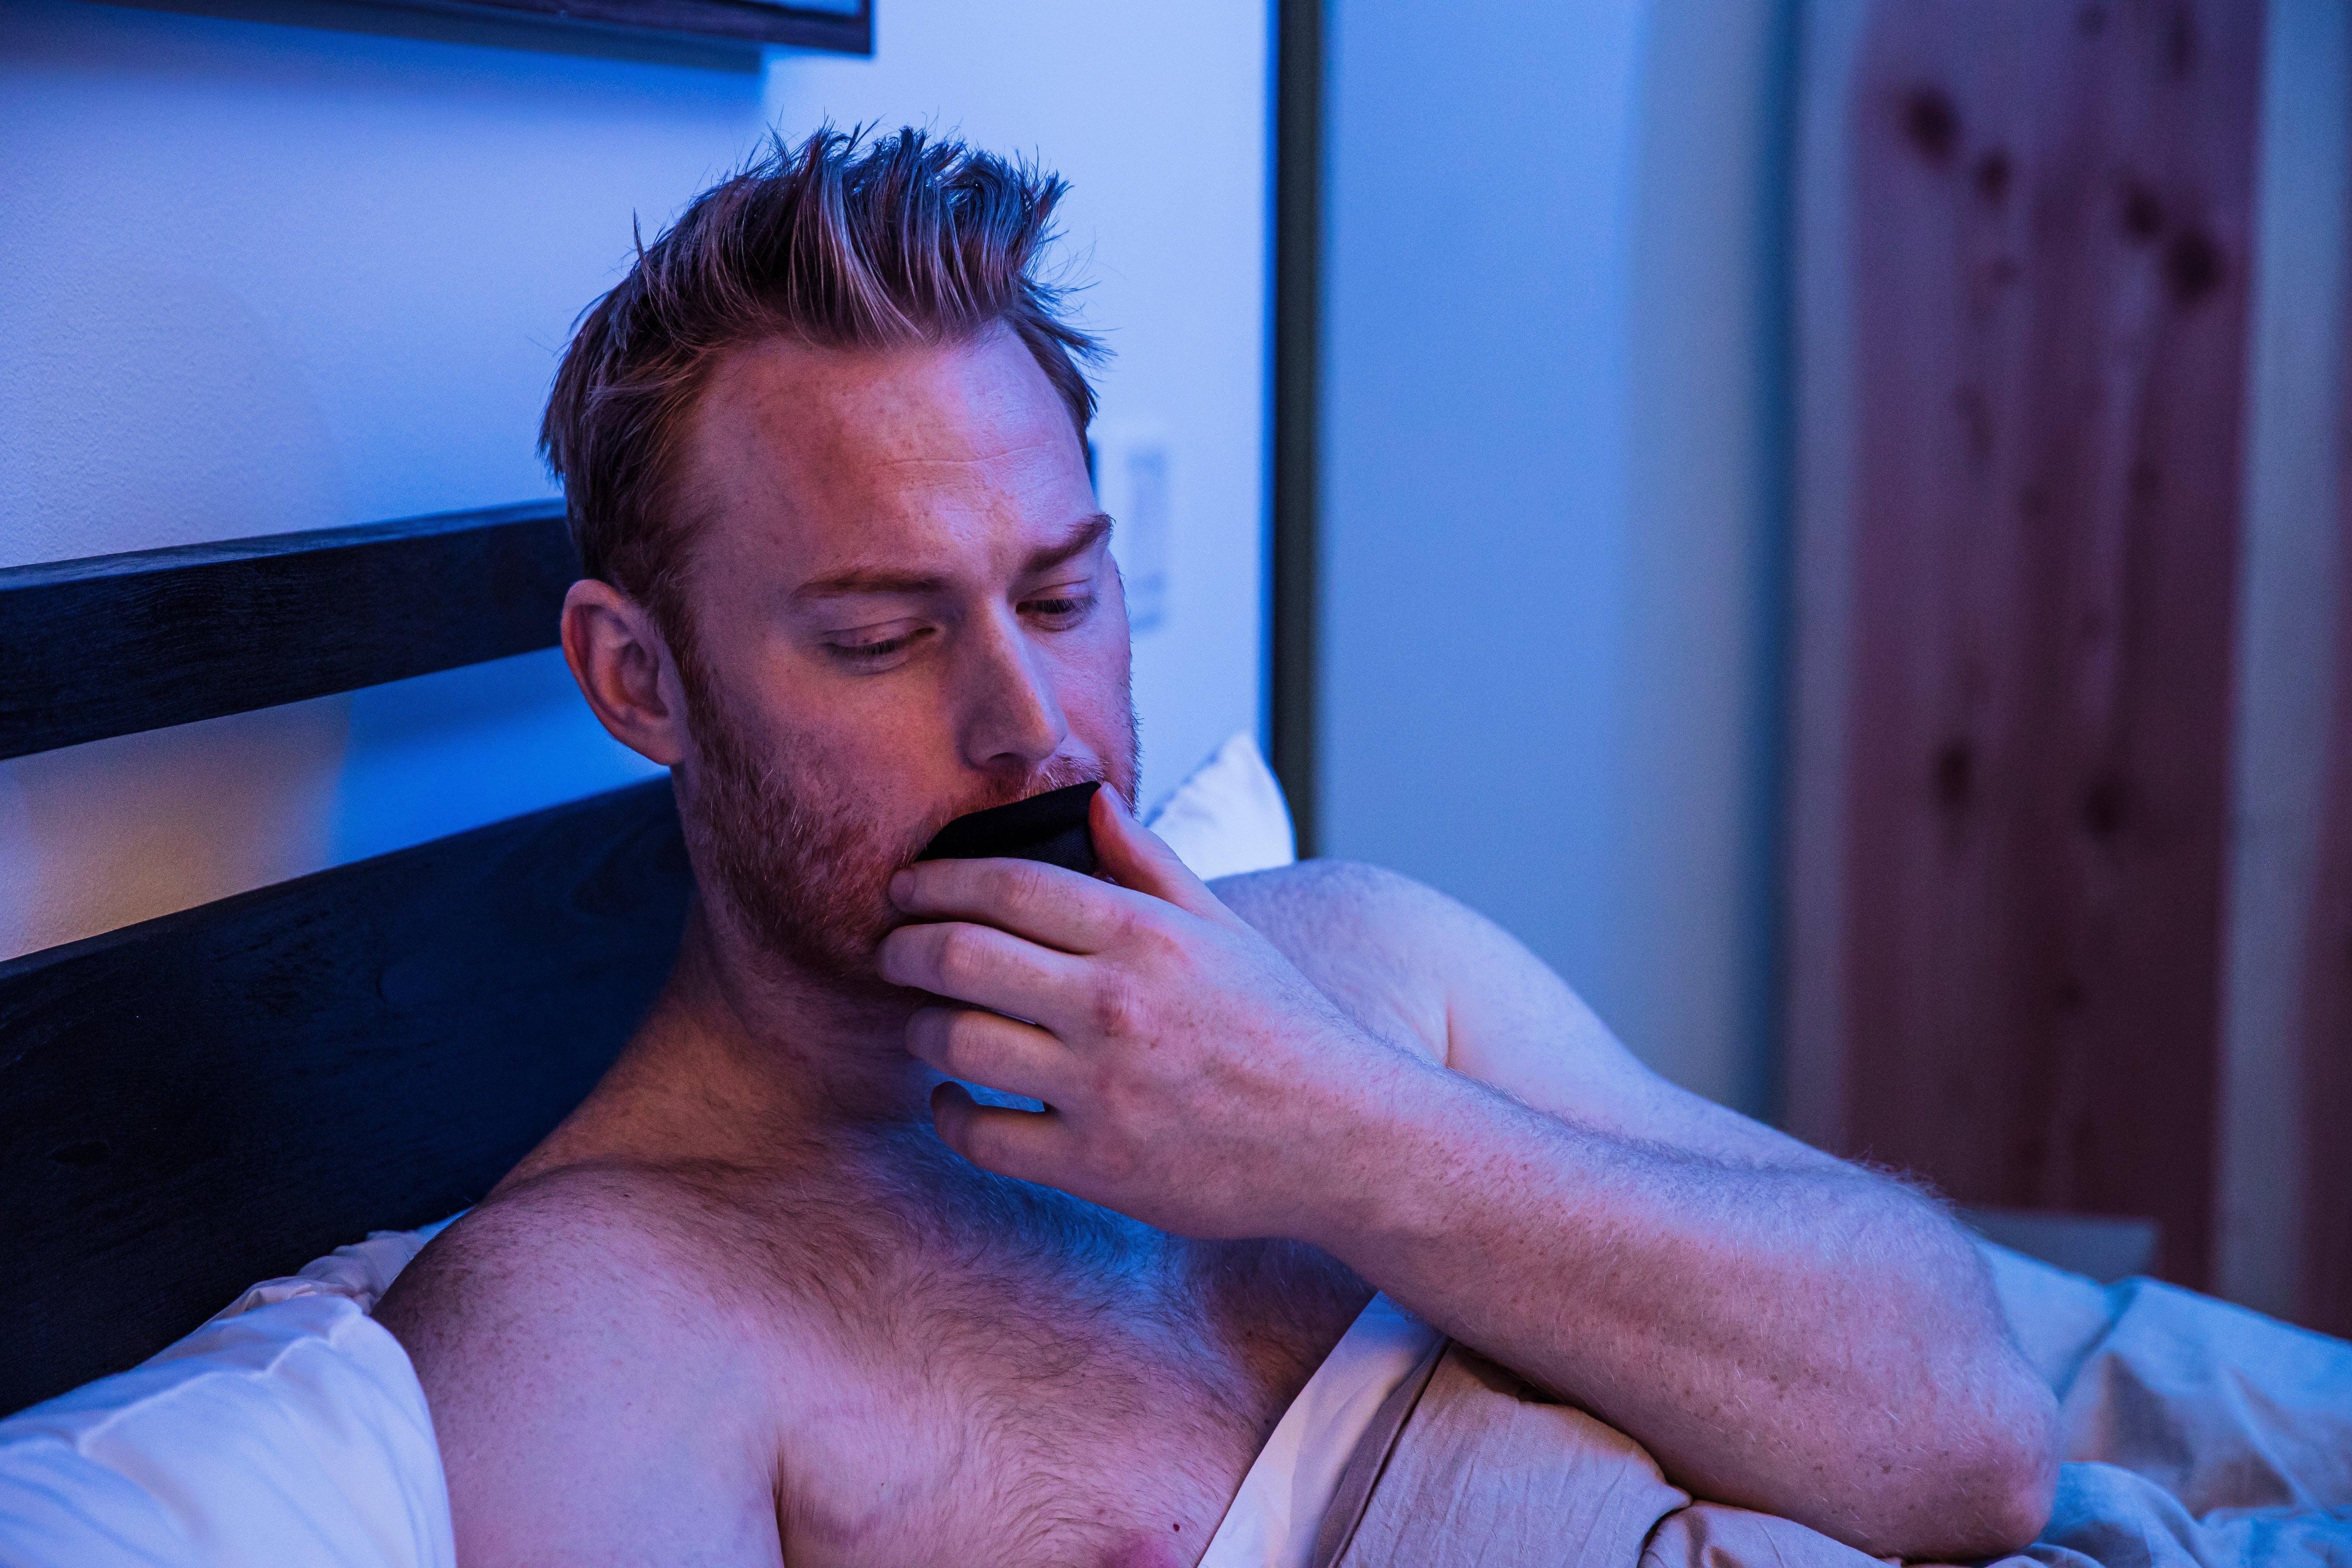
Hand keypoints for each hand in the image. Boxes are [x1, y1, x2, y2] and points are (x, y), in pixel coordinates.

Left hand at [876, 789, 1437, 1240]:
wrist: (1343, 1138)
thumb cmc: (1280, 1026)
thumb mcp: (1224, 929)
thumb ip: (1149, 863)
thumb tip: (1091, 800)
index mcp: (1145, 935)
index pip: (1007, 885)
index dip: (937, 880)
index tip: (906, 887)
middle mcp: (1115, 1004)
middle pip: (960, 955)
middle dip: (904, 946)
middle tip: (891, 949)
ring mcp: (1102, 1088)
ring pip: (957, 1042)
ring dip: (919, 1027)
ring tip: (923, 1022)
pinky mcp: (1096, 1164)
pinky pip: (982, 1136)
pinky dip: (949, 1114)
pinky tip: (953, 1099)